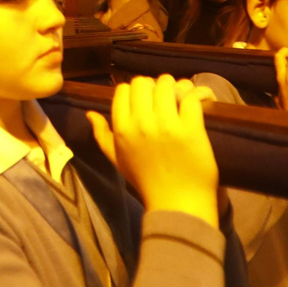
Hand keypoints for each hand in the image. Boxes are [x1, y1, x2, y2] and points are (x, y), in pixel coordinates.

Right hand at [88, 75, 218, 228]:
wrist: (178, 204)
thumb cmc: (146, 182)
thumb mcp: (118, 160)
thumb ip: (102, 136)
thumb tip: (90, 114)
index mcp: (122, 129)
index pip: (124, 89)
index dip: (135, 92)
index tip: (147, 103)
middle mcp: (141, 123)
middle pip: (144, 82)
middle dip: (155, 87)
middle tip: (165, 101)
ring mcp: (167, 125)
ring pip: (168, 84)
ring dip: (176, 88)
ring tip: (181, 101)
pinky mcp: (191, 129)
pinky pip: (191, 98)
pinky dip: (196, 97)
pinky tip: (197, 105)